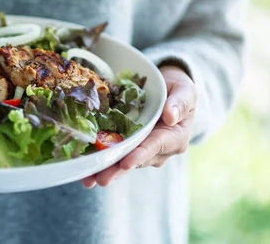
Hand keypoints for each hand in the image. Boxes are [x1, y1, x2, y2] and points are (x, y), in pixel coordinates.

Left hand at [82, 65, 196, 187]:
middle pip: (135, 160)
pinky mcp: (128, 145)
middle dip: (117, 170)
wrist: (168, 88)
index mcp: (174, 138)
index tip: (126, 163)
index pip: (155, 147)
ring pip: (122, 161)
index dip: (140, 155)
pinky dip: (100, 160)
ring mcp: (141, 149)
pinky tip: (85, 169)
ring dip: (104, 170)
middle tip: (100, 179)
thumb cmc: (178, 89)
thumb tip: (171, 116)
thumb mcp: (185, 91)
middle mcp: (158, 149)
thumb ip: (180, 102)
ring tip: (87, 180)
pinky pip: (114, 154)